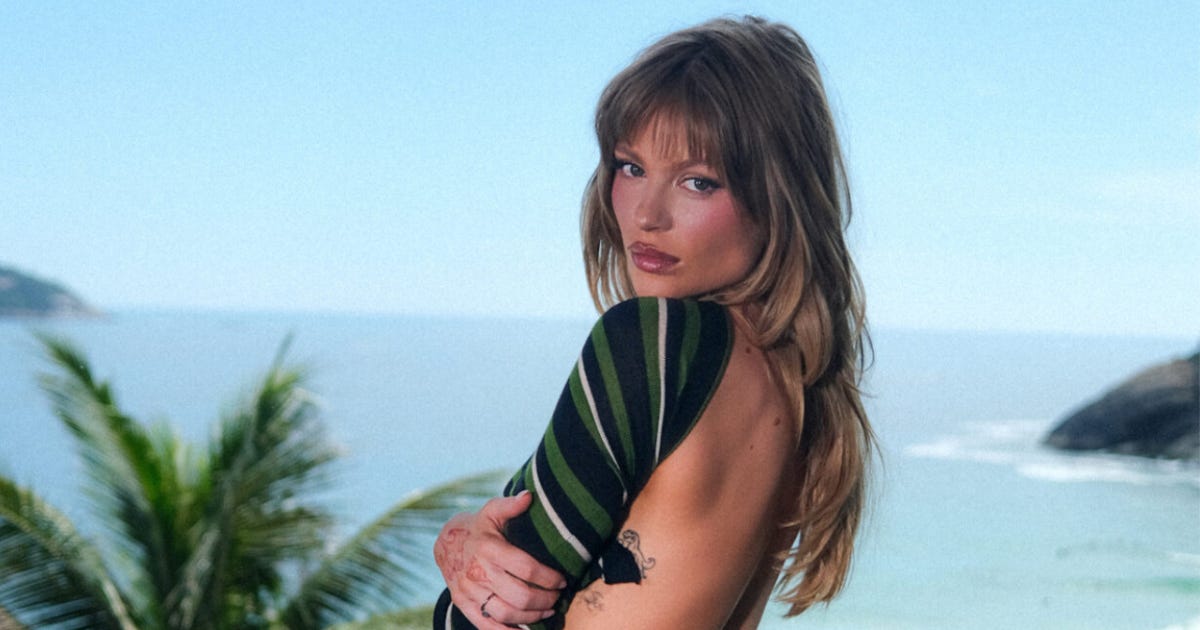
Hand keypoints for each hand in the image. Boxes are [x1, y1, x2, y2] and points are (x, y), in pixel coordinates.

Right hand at [435, 491, 566, 627]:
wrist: (445, 544)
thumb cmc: (478, 527)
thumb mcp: (492, 511)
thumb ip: (510, 505)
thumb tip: (529, 497)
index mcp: (489, 548)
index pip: (526, 568)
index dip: (549, 577)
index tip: (562, 580)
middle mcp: (478, 572)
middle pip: (520, 595)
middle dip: (545, 599)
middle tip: (557, 597)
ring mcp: (469, 591)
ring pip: (506, 613)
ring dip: (532, 616)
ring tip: (547, 611)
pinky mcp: (464, 604)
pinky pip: (487, 626)